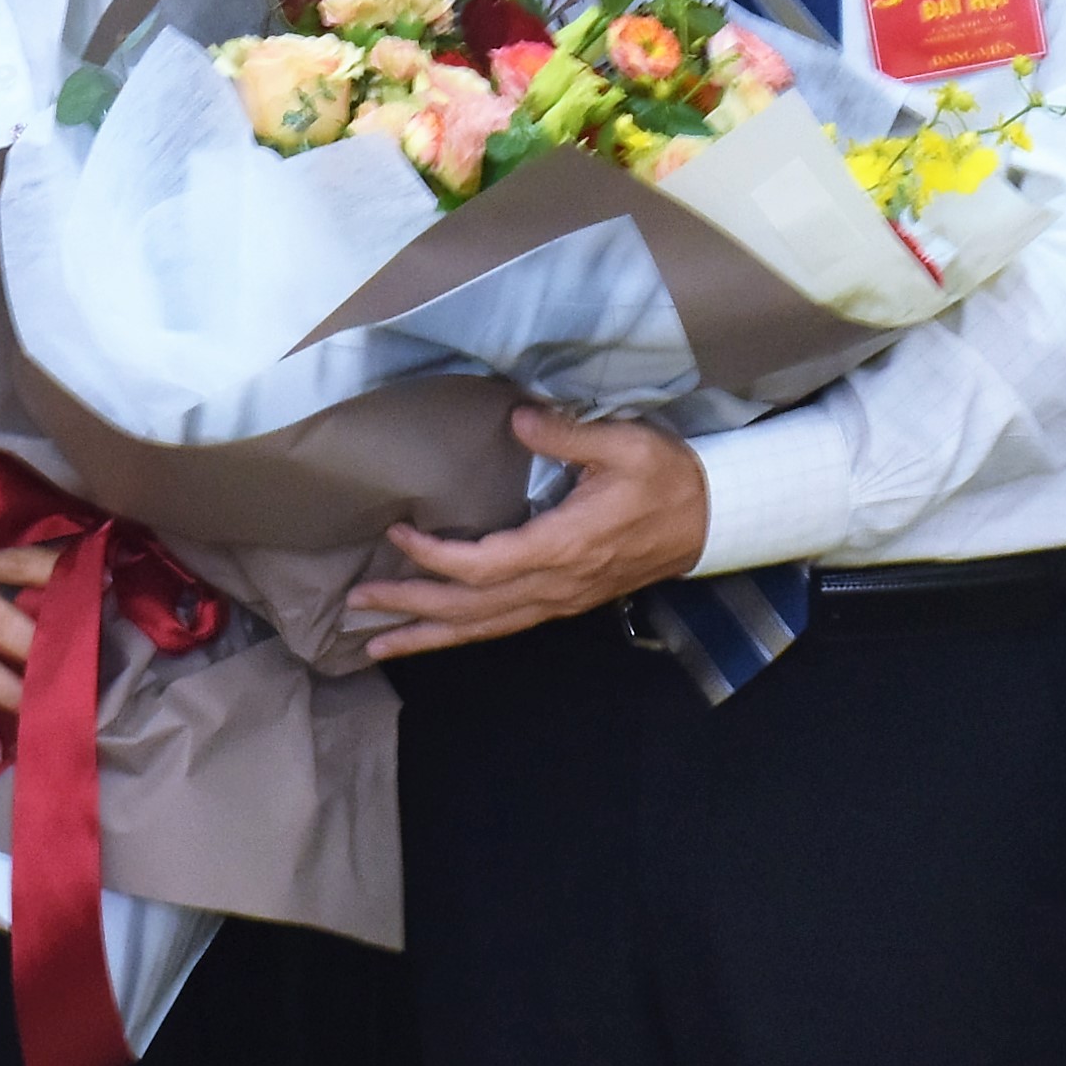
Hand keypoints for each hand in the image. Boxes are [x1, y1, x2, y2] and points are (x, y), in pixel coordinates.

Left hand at [349, 408, 707, 658]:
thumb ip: (567, 434)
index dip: (435, 558)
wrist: (710, 520)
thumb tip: (517, 419)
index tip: (396, 536)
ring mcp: (559, 599)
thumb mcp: (624, 444)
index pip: (483, 565)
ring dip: (429, 636)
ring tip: (376, 646)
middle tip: (356, 609)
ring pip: (484, 628)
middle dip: (411, 611)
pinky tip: (437, 634)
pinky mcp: (563, 601)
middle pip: (471, 610)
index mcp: (563, 546)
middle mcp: (555, 584)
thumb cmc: (667, 479)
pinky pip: (504, 626)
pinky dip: (463, 634)